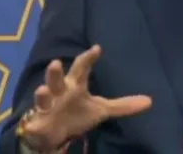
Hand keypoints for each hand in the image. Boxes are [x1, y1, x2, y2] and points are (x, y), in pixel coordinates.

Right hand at [21, 45, 151, 150]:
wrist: (54, 132)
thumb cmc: (77, 113)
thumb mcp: (101, 110)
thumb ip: (122, 105)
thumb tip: (150, 102)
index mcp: (75, 85)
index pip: (81, 68)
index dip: (88, 58)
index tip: (97, 49)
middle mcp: (59, 92)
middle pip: (57, 79)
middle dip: (55, 72)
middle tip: (56, 62)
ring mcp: (47, 106)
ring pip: (42, 97)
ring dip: (41, 94)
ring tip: (42, 90)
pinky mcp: (38, 122)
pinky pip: (34, 122)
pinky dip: (32, 123)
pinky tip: (32, 124)